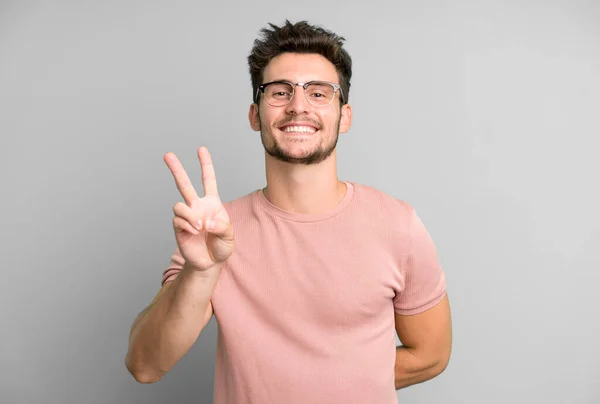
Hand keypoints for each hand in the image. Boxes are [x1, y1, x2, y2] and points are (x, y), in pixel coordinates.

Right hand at [164, 147, 233, 270]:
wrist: (210, 263)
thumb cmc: (221, 247)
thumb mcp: (229, 235)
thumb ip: (221, 226)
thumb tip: (204, 221)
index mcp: (211, 203)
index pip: (208, 180)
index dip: (205, 165)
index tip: (201, 149)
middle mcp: (196, 206)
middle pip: (184, 184)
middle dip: (176, 169)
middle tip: (167, 155)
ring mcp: (186, 216)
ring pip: (179, 205)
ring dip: (190, 215)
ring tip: (199, 227)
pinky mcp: (178, 228)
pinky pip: (178, 220)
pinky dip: (188, 225)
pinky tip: (195, 232)